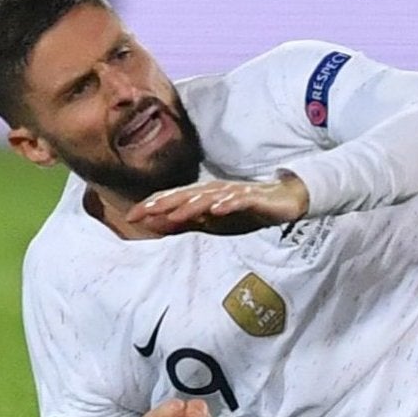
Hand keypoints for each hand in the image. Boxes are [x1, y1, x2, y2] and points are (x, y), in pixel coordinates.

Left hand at [126, 174, 309, 236]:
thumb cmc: (247, 211)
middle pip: (187, 194)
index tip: (130, 216)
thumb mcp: (212, 223)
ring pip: (210, 196)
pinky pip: (241, 200)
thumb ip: (185, 223)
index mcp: (204, 196)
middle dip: (165, 202)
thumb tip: (154, 226)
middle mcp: (217, 190)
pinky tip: (217, 209)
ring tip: (175, 214)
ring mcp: (236, 192)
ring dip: (191, 204)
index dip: (153, 205)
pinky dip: (228, 203)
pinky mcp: (257, 197)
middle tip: (145, 211)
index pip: (174, 198)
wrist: (287, 200)